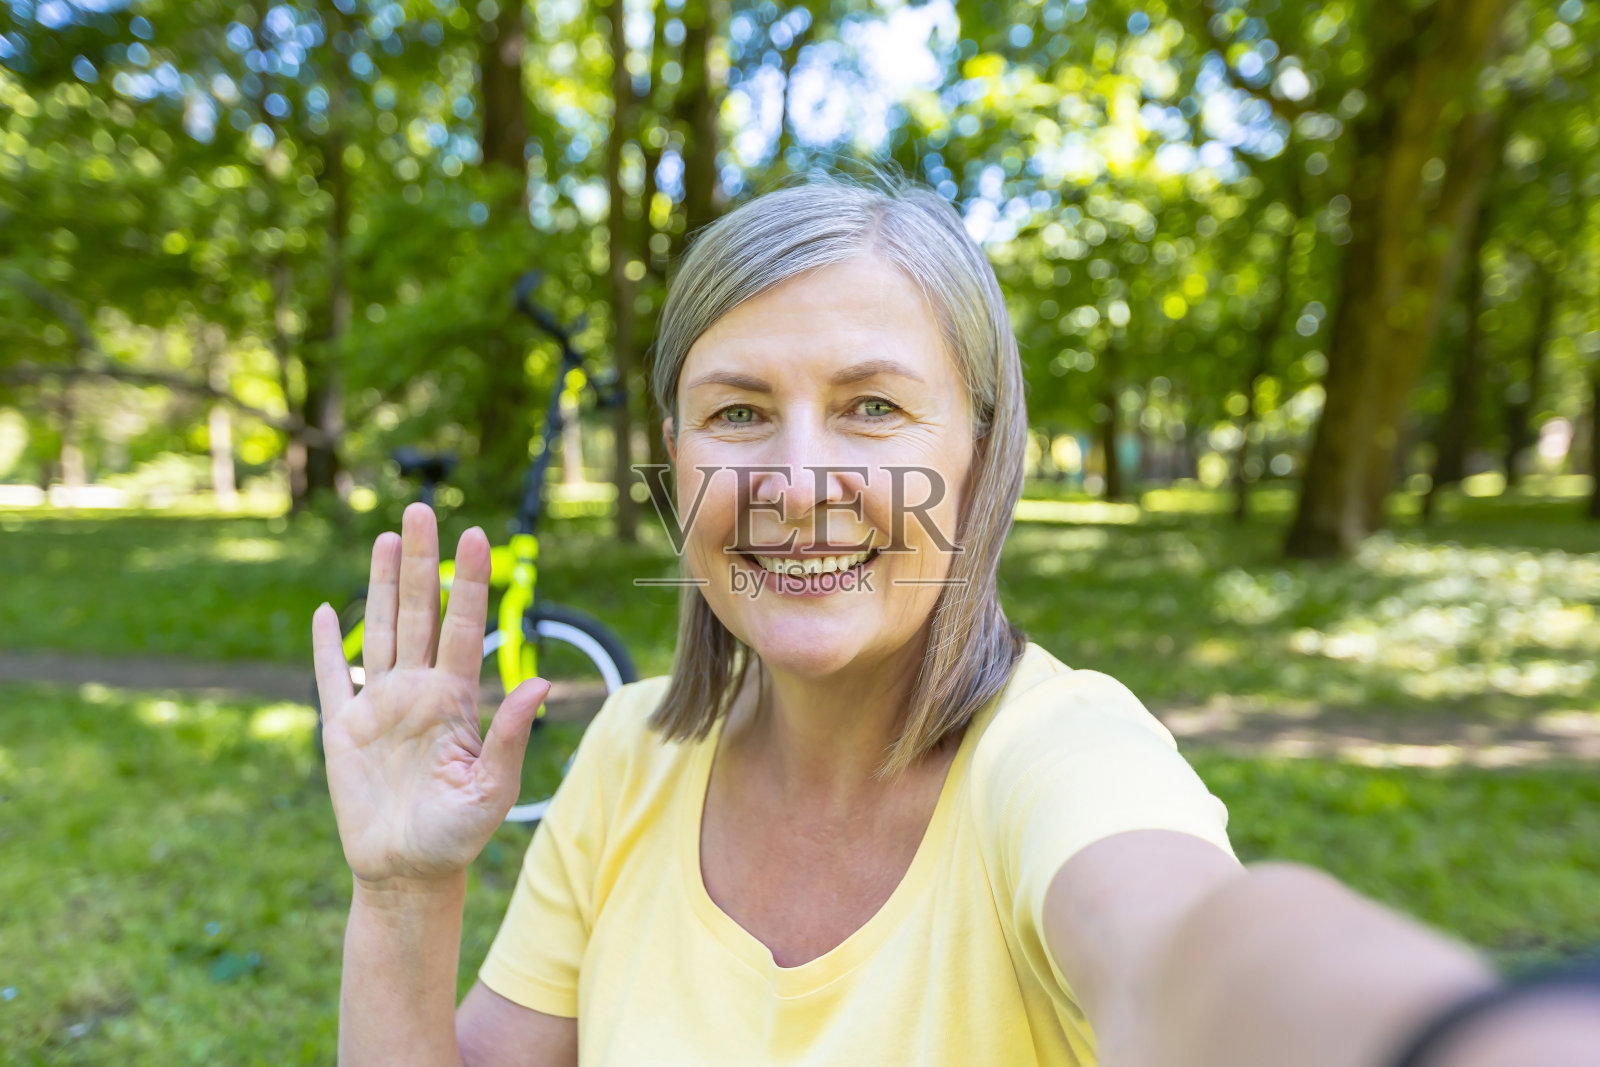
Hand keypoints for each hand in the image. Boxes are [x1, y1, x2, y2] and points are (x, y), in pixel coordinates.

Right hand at [312, 503, 549, 886]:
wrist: (408, 874)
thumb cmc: (458, 836)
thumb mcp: (494, 788)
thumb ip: (511, 735)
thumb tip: (542, 682)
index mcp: (456, 700)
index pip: (463, 625)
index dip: (469, 581)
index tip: (477, 536)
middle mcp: (418, 691)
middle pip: (420, 612)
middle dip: (422, 562)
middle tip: (423, 508)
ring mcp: (379, 706)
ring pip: (380, 629)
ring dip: (382, 584)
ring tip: (389, 537)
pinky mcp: (341, 729)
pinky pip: (331, 678)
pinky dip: (327, 646)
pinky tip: (326, 612)